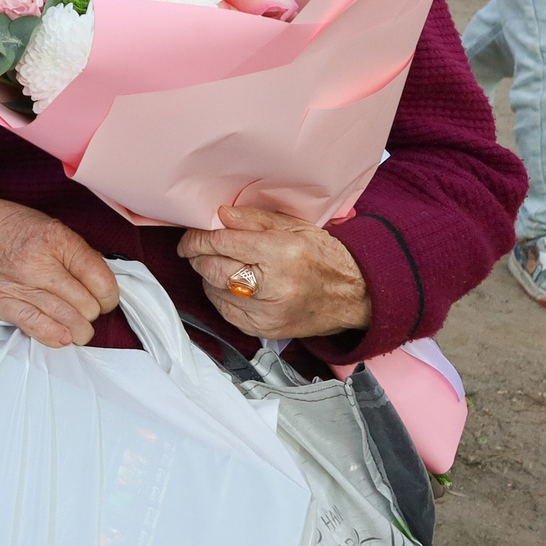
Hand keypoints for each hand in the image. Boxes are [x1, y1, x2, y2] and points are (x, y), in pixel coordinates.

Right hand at [0, 181, 121, 347]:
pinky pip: (37, 327)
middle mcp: (39, 262)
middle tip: (84, 309)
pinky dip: (55, 336)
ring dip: (79, 330)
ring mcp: (19, 284)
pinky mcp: (1, 301)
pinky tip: (62, 336)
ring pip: (68, 321)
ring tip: (77, 328)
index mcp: (57, 239)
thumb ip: (75, 254)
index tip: (103, 298)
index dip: (109, 296)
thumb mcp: (49, 226)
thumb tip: (101, 284)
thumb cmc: (8, 226)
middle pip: (87, 305)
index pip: (101, 281)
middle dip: (91, 311)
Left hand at [178, 206, 373, 339]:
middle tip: (197, 247)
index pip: (223, 244)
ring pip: (214, 290)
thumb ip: (253, 219)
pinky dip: (218, 294)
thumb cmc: (324, 258)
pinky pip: (224, 310)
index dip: (199, 238)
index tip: (191, 235)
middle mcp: (274, 287)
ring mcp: (268, 313)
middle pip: (214, 268)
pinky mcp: (264, 330)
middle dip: (198, 256)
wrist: (354, 296)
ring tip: (219, 263)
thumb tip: (219, 215)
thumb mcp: (294, 226)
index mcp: (282, 254)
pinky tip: (229, 284)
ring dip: (208, 274)